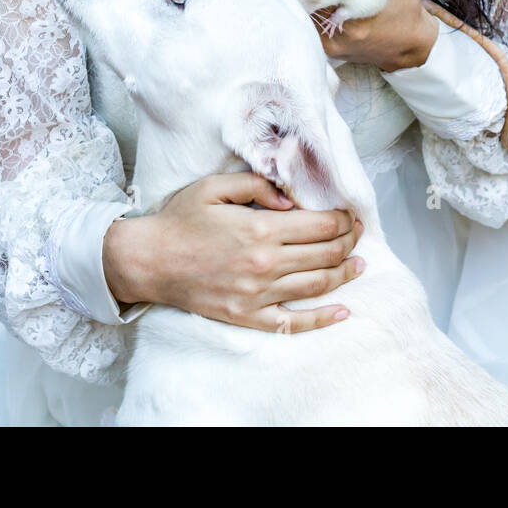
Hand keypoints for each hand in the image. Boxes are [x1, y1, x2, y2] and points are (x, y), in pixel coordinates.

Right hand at [103, 171, 364, 332]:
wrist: (148, 261)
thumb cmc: (180, 220)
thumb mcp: (215, 186)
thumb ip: (257, 186)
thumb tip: (291, 199)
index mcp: (261, 228)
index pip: (321, 225)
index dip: (343, 220)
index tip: (350, 216)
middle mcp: (265, 263)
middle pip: (326, 254)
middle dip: (349, 243)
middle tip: (357, 236)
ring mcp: (258, 294)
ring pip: (317, 285)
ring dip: (345, 274)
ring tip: (359, 265)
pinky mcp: (248, 316)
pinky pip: (293, 322)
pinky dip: (322, 319)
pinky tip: (343, 312)